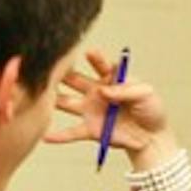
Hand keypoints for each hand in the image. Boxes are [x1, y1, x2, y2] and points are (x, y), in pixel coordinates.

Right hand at [47, 48, 177, 164]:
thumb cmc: (151, 110)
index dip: (95, 59)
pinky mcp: (90, 129)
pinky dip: (58, 136)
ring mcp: (90, 110)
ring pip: (67, 103)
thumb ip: (125, 90)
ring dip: (54, 100)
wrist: (152, 137)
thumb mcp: (145, 94)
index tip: (89, 53)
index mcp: (111, 79)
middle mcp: (96, 91)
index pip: (100, 64)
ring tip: (38, 96)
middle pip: (75, 80)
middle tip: (50, 68)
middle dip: (62, 73)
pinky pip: (72, 132)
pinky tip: (45, 136)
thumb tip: (103, 91)